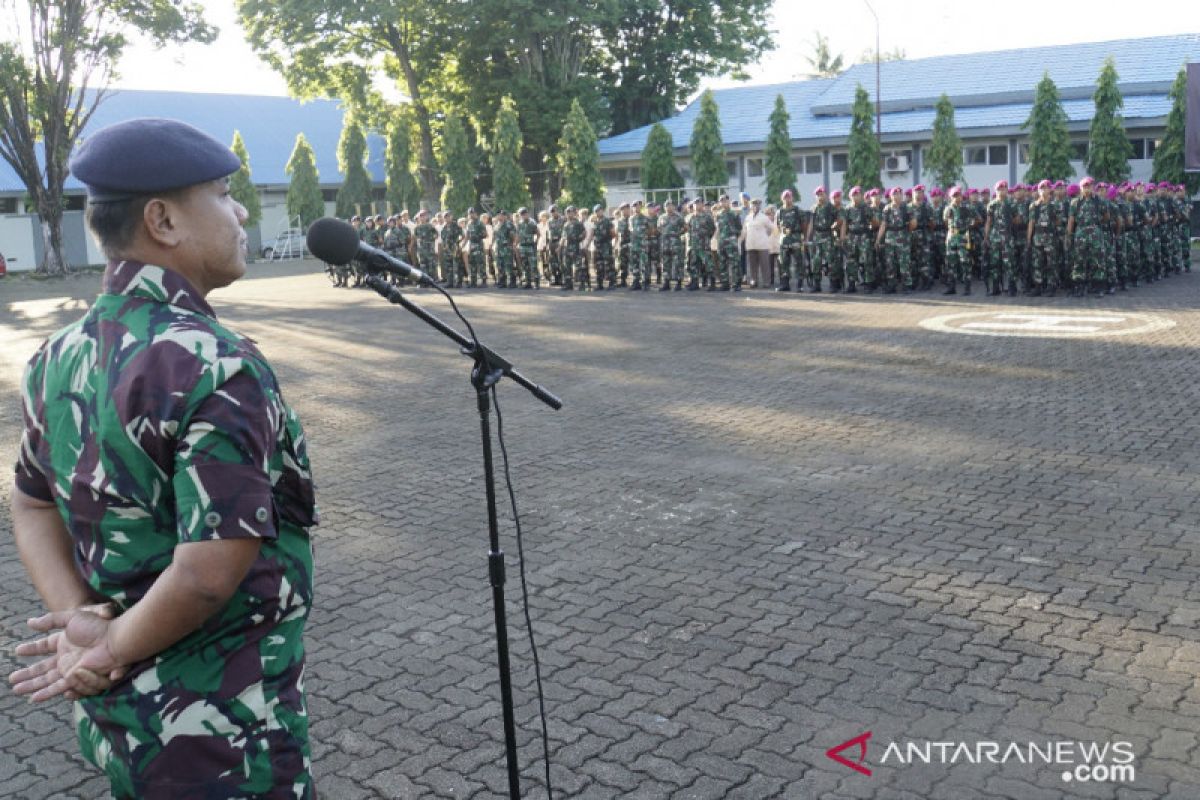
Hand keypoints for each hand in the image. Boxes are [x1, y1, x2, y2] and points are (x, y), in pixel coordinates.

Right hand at [8, 605, 126, 701]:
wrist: (114, 640)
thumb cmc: (96, 626)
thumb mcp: (71, 618)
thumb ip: (50, 620)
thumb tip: (29, 623)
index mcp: (65, 641)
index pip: (43, 646)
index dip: (31, 649)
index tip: (17, 651)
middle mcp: (67, 656)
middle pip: (43, 668)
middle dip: (27, 674)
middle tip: (12, 679)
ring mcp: (72, 668)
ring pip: (48, 680)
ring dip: (32, 685)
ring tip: (16, 689)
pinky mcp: (78, 678)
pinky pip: (60, 687)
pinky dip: (47, 692)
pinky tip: (34, 697)